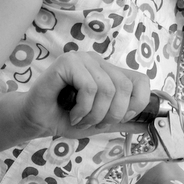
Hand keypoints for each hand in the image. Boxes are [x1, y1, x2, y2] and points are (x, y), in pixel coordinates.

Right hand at [18, 51, 150, 139]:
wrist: (35, 120)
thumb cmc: (65, 118)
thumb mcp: (100, 123)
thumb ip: (123, 121)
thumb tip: (148, 124)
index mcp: (110, 72)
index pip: (141, 81)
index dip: (136, 104)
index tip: (119, 119)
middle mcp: (99, 62)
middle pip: (125, 87)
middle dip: (113, 114)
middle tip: (94, 124)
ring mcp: (84, 59)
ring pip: (107, 88)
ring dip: (94, 114)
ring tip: (80, 119)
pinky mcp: (68, 61)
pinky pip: (89, 87)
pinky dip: (83, 107)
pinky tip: (72, 112)